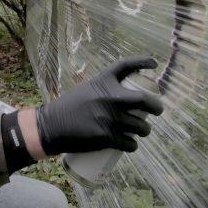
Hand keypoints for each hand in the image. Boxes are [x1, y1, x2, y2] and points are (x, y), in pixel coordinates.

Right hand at [36, 56, 162, 154]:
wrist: (50, 126)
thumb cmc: (67, 108)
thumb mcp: (86, 90)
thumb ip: (103, 91)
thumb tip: (123, 97)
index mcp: (103, 82)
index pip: (126, 65)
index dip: (142, 61)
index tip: (153, 63)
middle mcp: (109, 97)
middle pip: (144, 100)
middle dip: (156, 106)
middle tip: (157, 110)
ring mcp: (109, 118)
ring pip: (140, 126)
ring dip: (145, 130)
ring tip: (142, 131)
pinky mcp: (106, 137)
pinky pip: (129, 143)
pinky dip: (133, 145)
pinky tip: (132, 144)